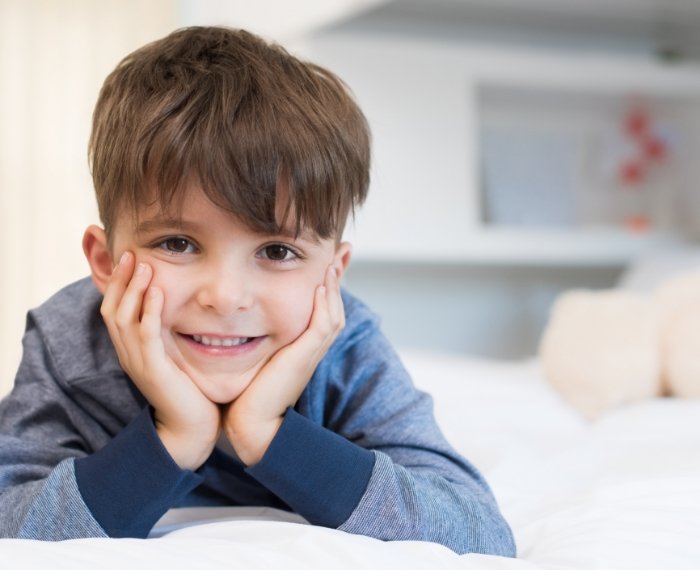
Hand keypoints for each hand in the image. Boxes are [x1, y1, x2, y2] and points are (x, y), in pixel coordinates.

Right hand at [101, 252, 220, 470]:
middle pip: (112, 309)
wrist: (191, 430)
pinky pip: (146, 336)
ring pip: (124, 319)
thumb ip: (169, 335)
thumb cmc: (188, 392)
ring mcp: (138, 363)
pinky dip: (150, 312)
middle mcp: (128, 354)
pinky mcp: (154, 370)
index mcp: (131, 351)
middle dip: (120, 280)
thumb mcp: (173, 357)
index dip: (119, 284)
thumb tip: (178, 310)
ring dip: (134, 290)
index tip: (130, 259)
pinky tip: (158, 293)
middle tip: (131, 253)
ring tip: (144, 265)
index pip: (114, 311)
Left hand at [223, 264, 344, 465]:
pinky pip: (322, 326)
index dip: (329, 285)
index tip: (329, 260)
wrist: (251, 423)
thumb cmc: (248, 393)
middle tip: (343, 250)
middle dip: (339, 278)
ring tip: (334, 261)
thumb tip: (242, 319)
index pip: (323, 309)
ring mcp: (312, 353)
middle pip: (335, 306)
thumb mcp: (257, 357)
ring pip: (333, 313)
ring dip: (334, 286)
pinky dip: (324, 305)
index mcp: (304, 347)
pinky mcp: (305, 357)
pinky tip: (321, 286)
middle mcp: (313, 348)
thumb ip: (257, 337)